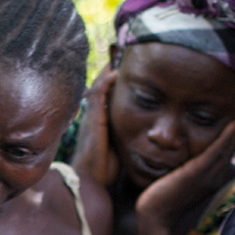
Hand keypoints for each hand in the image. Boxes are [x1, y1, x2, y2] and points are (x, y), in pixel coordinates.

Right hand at [71, 65, 118, 186]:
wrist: (90, 182)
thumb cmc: (104, 169)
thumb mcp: (117, 147)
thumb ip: (125, 135)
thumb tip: (144, 131)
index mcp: (97, 121)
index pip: (104, 95)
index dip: (111, 80)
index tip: (122, 65)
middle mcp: (92, 116)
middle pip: (99, 86)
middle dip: (108, 70)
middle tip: (119, 53)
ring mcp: (91, 117)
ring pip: (97, 87)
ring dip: (107, 71)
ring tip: (118, 55)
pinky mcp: (93, 120)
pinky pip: (98, 96)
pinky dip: (106, 82)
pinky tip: (115, 72)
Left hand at [136, 106, 234, 234]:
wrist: (154, 216)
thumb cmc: (161, 197)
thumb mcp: (177, 177)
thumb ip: (184, 165)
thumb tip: (181, 153)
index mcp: (210, 174)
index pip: (225, 147)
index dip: (234, 129)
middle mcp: (214, 173)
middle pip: (231, 143)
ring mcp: (207, 174)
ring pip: (227, 145)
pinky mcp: (197, 173)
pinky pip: (215, 151)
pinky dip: (225, 137)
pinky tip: (233, 123)